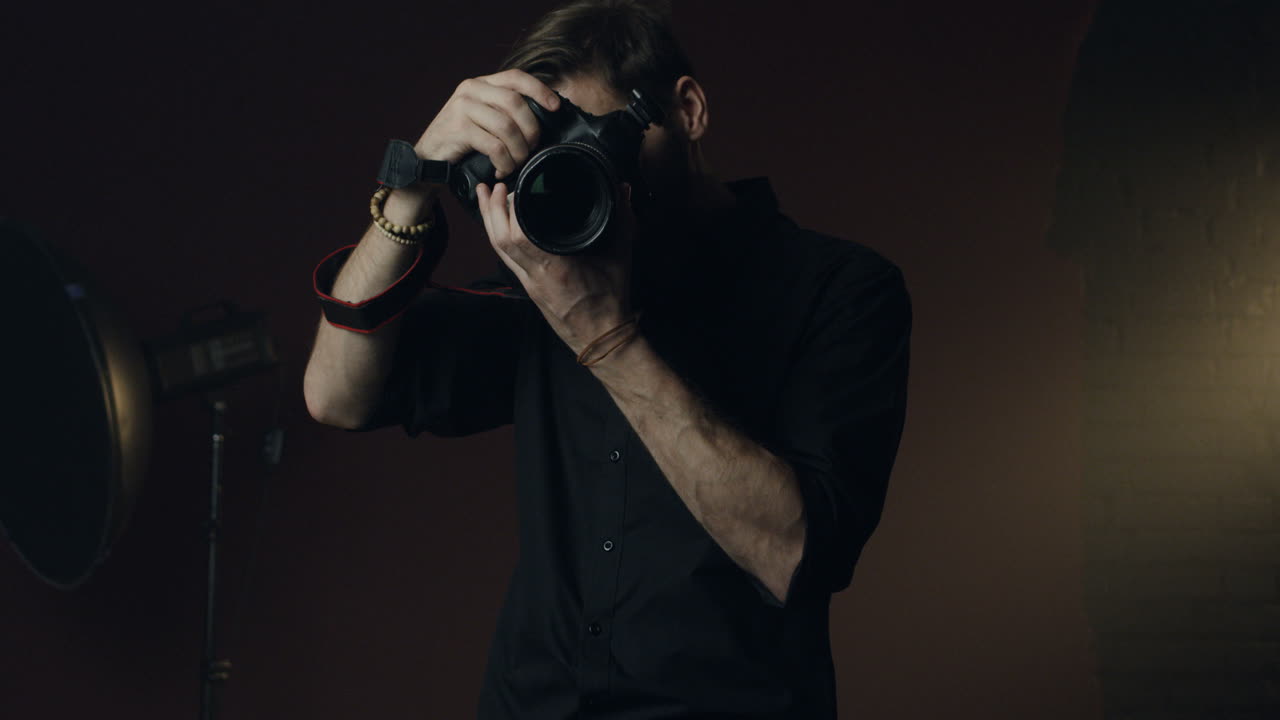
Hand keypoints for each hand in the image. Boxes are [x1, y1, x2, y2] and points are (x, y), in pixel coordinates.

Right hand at [415, 69, 561, 179]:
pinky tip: (501, 169)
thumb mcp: (482, 118)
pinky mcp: (459, 128)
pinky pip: (494, 145)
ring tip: (516, 163)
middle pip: (516, 103)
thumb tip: (542, 117)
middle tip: (531, 148)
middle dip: (531, 129)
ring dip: (518, 150)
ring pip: (507, 126)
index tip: (555, 107)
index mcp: (481, 83)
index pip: (516, 77)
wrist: (428, 160)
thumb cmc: (461, 142)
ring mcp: (463, 107)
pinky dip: (504, 161)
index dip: (539, 90)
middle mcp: (471, 89)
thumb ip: (504, 112)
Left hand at [476, 181, 636, 354]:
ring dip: (489, 222)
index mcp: (555, 267)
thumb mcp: (621, 256)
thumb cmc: (610, 302)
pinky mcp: (529, 288)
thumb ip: (622, 219)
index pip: (520, 235)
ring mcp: (529, 283)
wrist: (601, 338)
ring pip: (498, 250)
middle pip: (500, 240)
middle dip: (490, 210)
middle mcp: (535, 275)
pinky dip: (499, 238)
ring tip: (486, 199)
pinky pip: (506, 259)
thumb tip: (622, 189)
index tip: (512, 186)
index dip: (509, 209)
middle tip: (490, 187)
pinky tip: (499, 225)